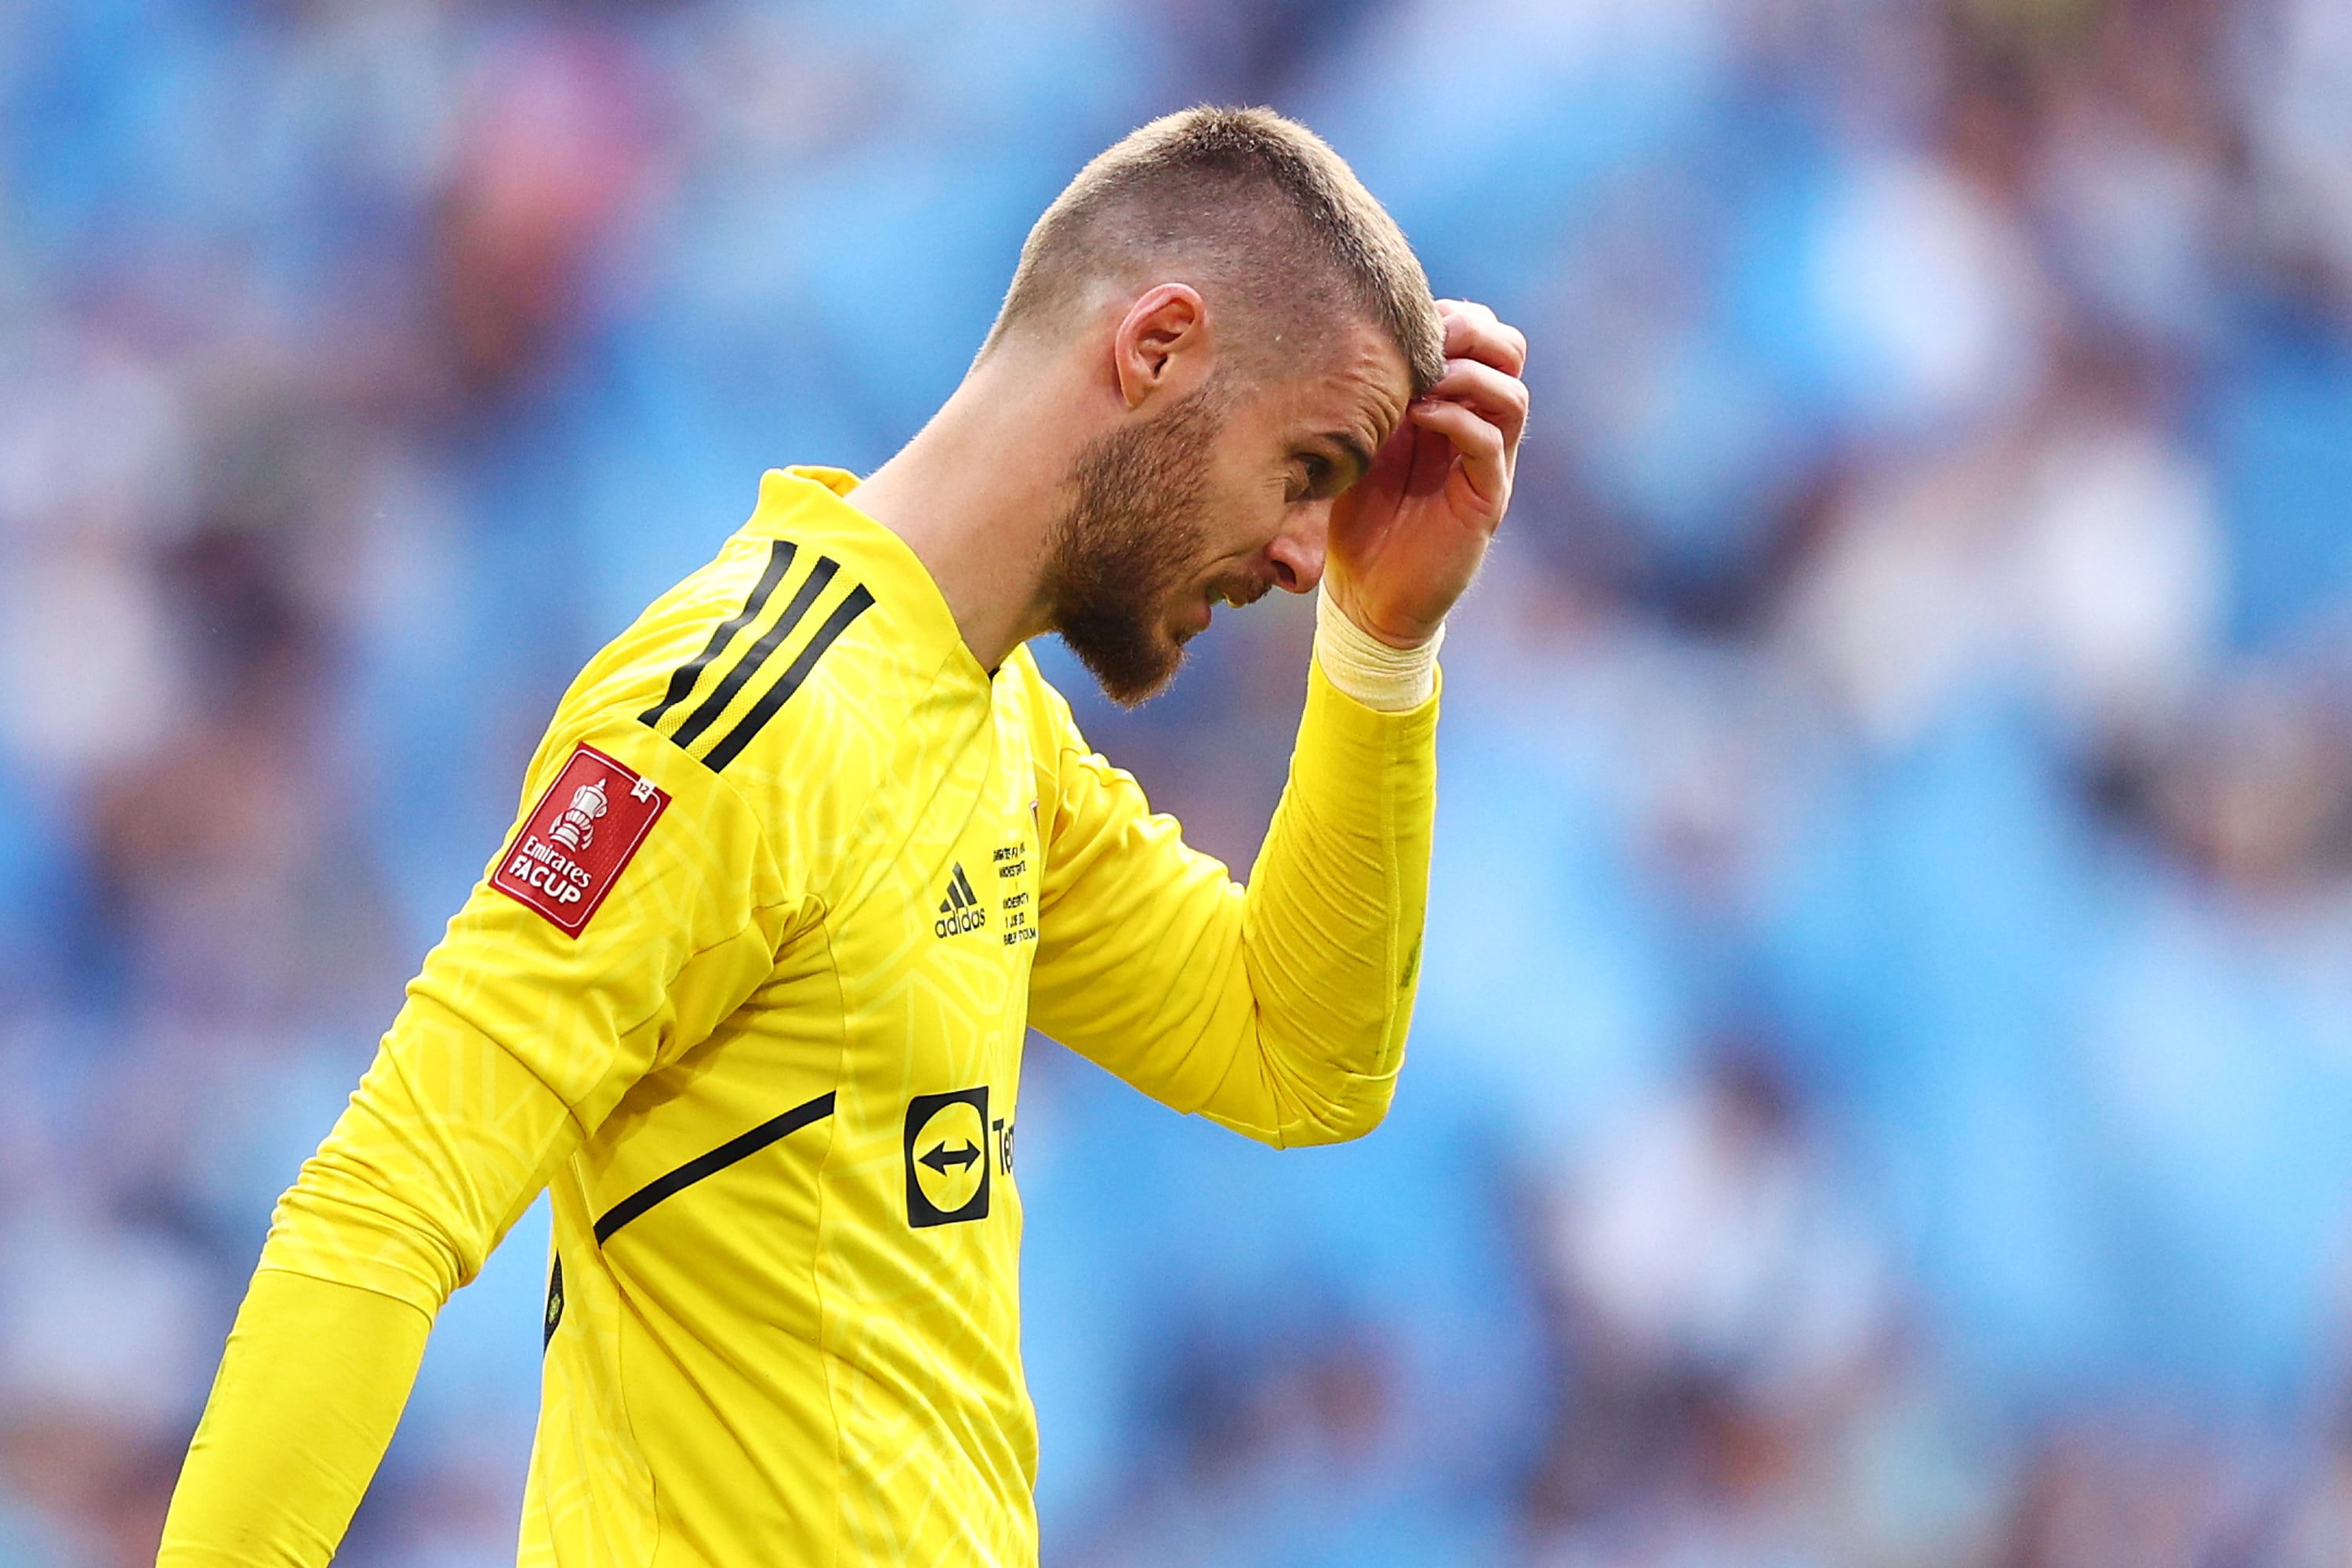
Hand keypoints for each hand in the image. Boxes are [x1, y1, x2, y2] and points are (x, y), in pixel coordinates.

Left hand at [1324, 299, 1526, 647]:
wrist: (1368, 598)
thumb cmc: (1358, 519)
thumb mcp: (1358, 445)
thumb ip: (1370, 398)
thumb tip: (1347, 338)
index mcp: (1452, 405)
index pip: (1482, 336)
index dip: (1455, 315)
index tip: (1412, 316)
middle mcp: (1477, 427)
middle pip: (1510, 353)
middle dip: (1474, 332)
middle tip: (1433, 335)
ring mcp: (1487, 464)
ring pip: (1512, 394)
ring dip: (1469, 373)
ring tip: (1426, 377)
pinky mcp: (1486, 500)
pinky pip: (1490, 445)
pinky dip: (1460, 420)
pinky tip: (1420, 416)